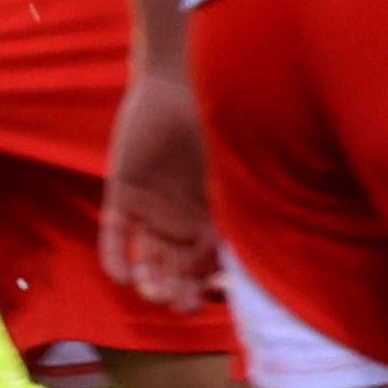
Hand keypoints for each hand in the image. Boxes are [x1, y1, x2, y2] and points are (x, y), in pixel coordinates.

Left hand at [98, 64, 221, 314]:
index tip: (218, 293)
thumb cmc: (214, 119)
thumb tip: (273, 237)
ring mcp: (151, 213)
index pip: (214, 266)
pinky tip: (121, 277)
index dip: (215, 286)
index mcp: (213, 219)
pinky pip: (114, 237)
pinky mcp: (122, 198)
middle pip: (180, 272)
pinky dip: (115, 259)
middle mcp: (182, 222)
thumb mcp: (234, 167)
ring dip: (151, 282)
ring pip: (148, 262)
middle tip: (184, 305)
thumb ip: (244, 201)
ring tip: (154, 292)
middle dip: (182, 293)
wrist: (175, 82)